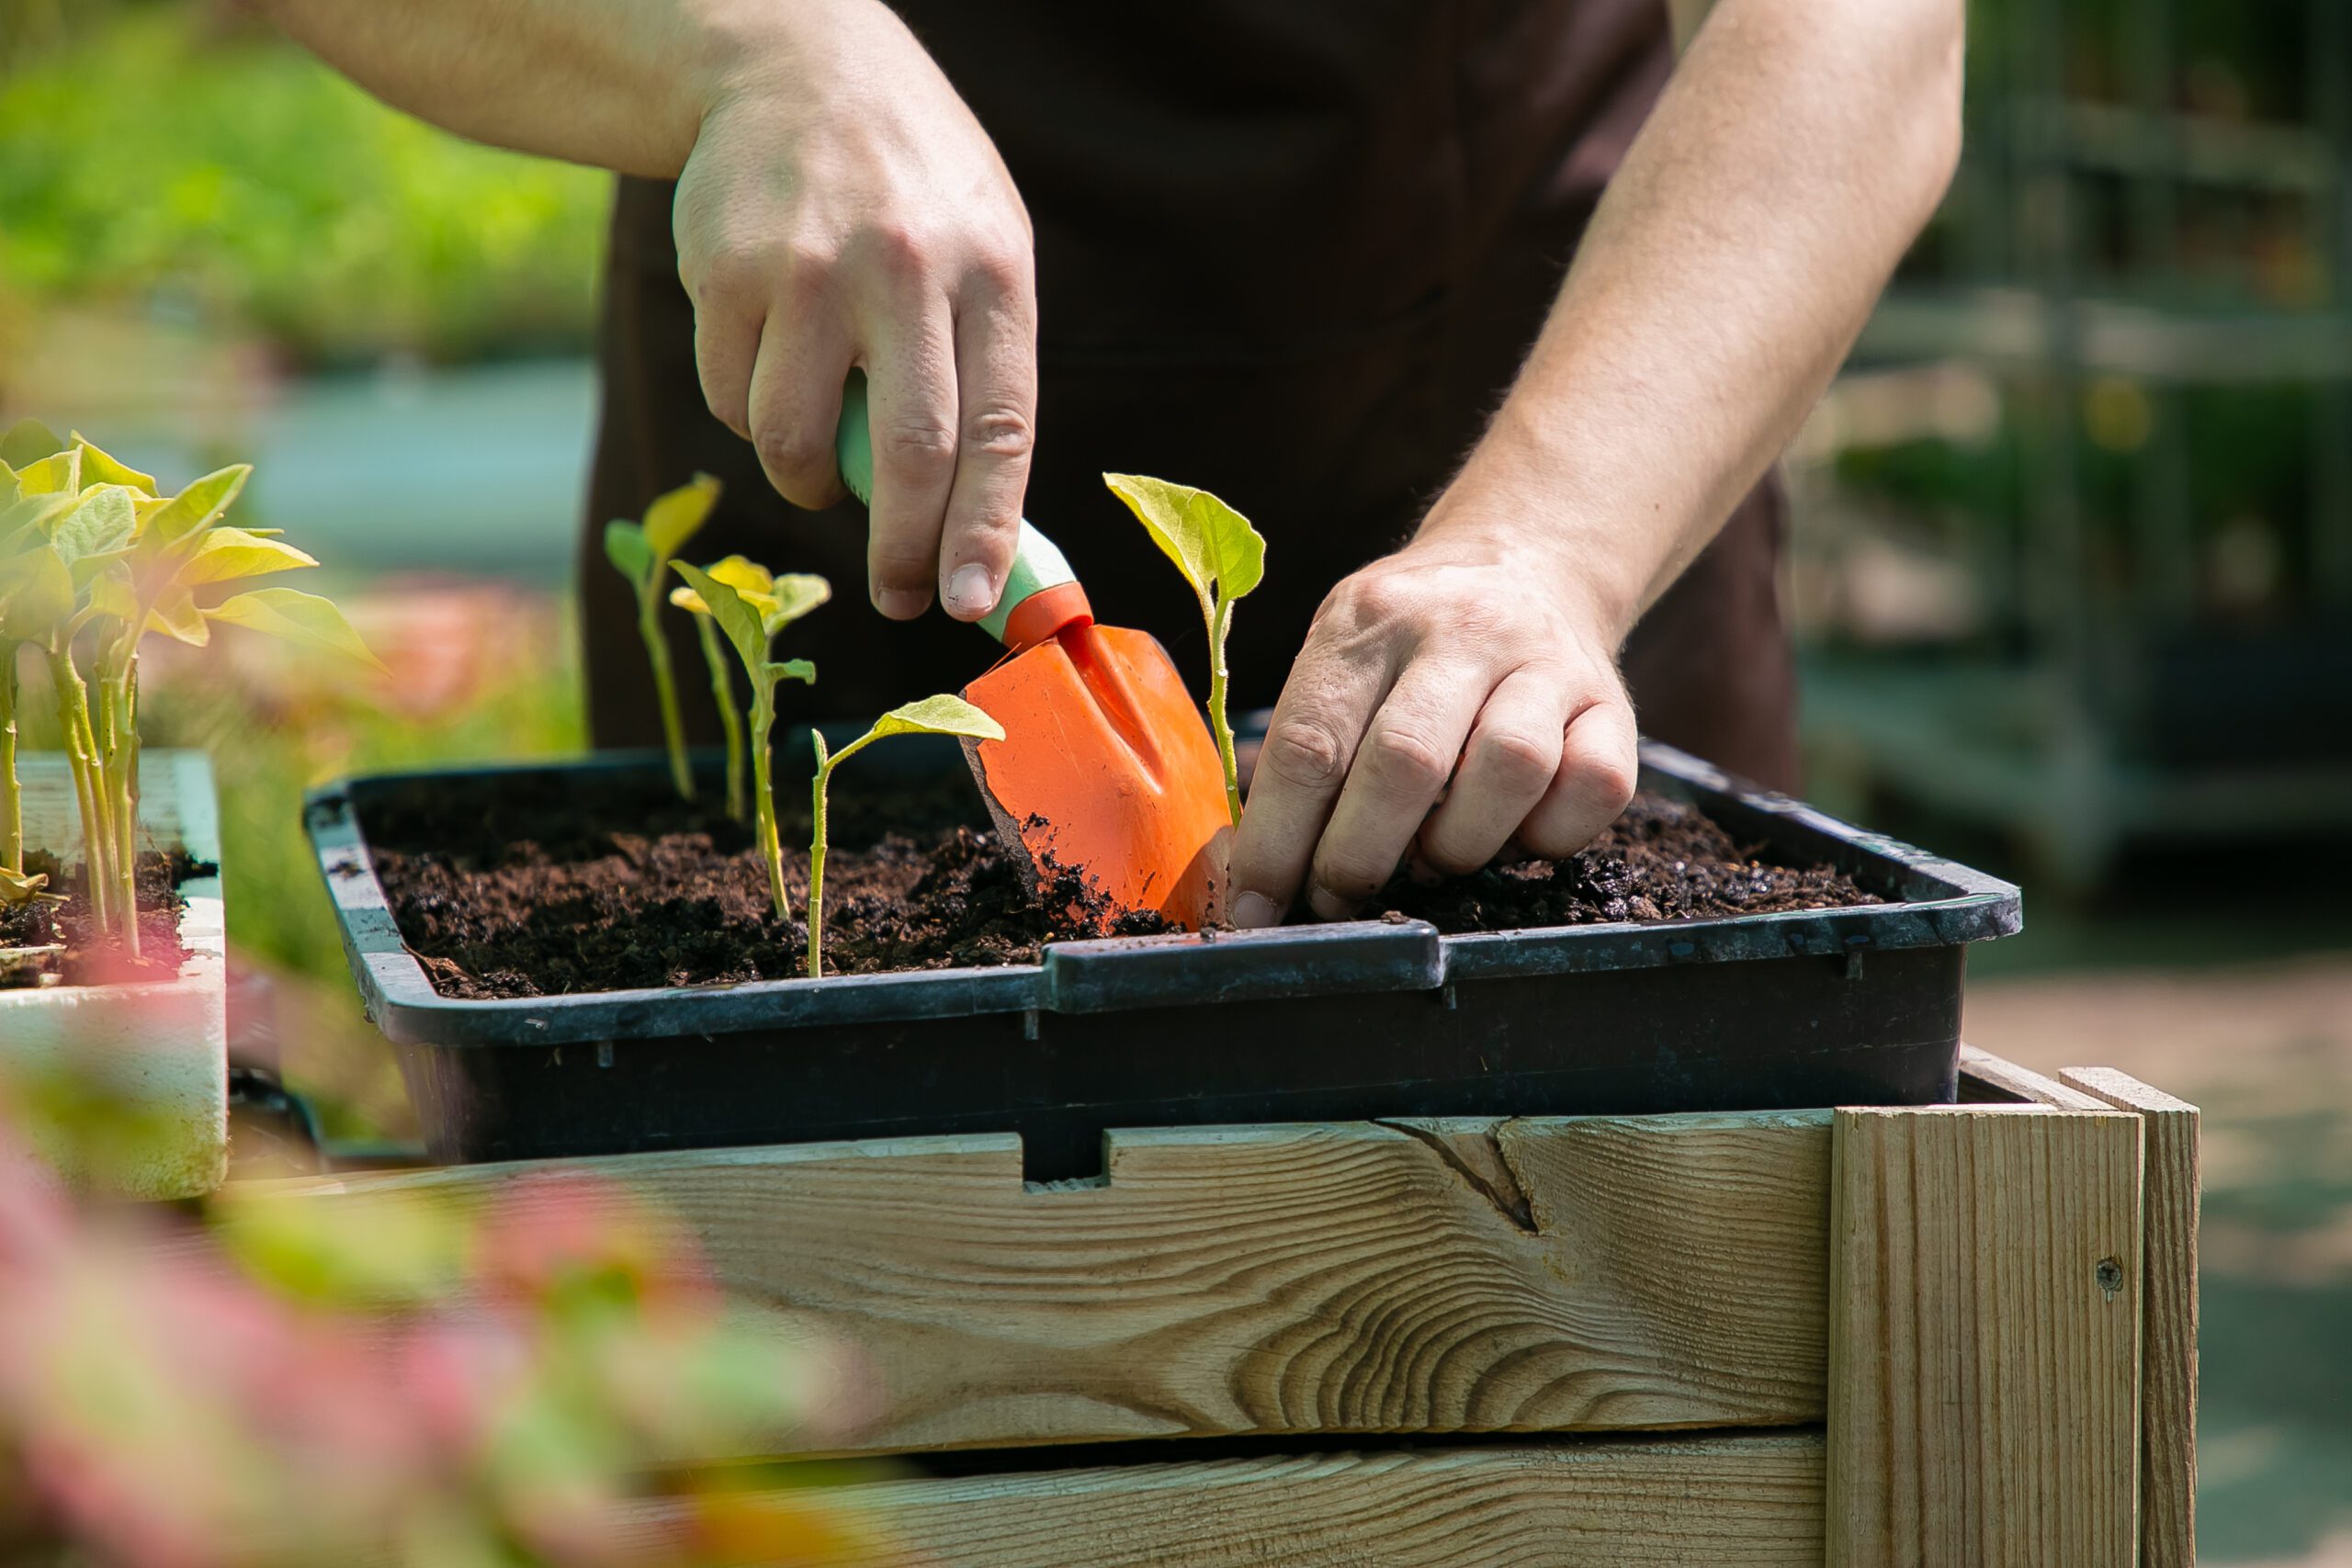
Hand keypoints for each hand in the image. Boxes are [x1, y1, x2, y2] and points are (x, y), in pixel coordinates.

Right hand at [672, 0, 1035, 622]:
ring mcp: (808, 269)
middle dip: (901, 551)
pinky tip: (768, 359)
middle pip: (907, 455)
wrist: (795, 66)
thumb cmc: (912, 194)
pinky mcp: (724, 272)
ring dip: (806, 481)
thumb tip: (976, 536)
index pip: (999, 431)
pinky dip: (748, 414)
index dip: (985, 530)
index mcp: (990, 273)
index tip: (971, 602)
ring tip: (818, 451)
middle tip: (897, 598)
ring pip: (796, 442)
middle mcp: (904, 269)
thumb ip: (983, 378)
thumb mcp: (982, 254)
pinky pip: (730, 401)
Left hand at [1225, 511, 1639, 927]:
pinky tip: (1512, 833)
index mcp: (1369, 618)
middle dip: (1359, 858)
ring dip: (1458, 846)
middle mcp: (1461, 627)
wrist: (1526, 562)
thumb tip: (1255, 879)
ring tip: (1430, 859)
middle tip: (1337, 898)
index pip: (1312, 743)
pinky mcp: (1612, 703)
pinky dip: (1549, 836)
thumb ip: (1301, 752)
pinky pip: (1595, 788)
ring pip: (1511, 771)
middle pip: (1407, 762)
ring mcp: (1546, 661)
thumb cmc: (1407, 644)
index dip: (1278, 842)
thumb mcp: (1339, 654)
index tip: (1255, 908)